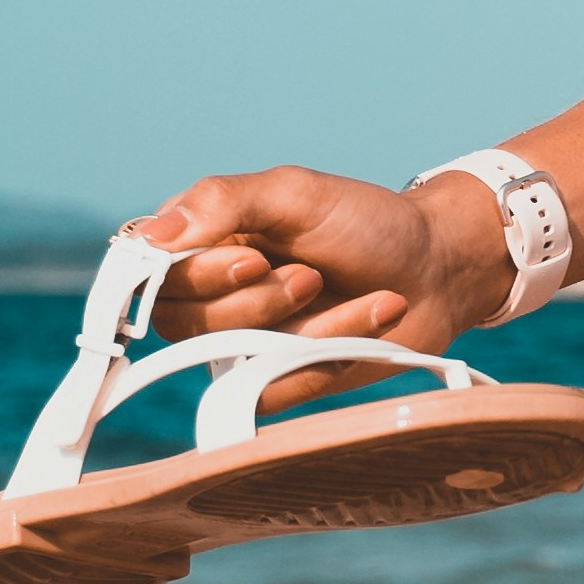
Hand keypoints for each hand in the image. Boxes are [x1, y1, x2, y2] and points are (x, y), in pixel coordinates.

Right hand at [130, 167, 496, 355]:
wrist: (436, 266)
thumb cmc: (363, 221)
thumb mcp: (293, 193)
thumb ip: (221, 202)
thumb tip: (147, 236)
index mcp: (198, 244)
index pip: (149, 275)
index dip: (194, 276)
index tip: (251, 257)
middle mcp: (208, 297)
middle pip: (182, 323)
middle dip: (254, 301)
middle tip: (308, 272)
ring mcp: (242, 342)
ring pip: (229, 356)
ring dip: (299, 325)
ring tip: (336, 287)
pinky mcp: (277, 381)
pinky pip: (272, 389)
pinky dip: (327, 353)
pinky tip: (369, 316)